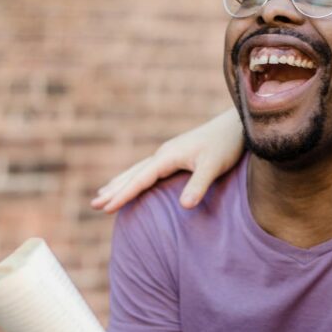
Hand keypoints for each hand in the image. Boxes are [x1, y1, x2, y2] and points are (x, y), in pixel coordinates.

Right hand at [91, 109, 244, 212]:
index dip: (122, 195)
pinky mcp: (176, 154)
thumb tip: (184, 206)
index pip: (139, 179)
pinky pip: (148, 169)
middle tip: (94, 205)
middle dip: (113, 190)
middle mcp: (164, 154)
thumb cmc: (226, 145)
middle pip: (132, 174)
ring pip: (138, 170)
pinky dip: (135, 177)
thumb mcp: (214, 166)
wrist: (236, 124)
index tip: (105, 208)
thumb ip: (199, 185)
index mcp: (167, 157)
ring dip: (120, 182)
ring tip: (103, 193)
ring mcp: (169, 153)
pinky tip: (135, 181)